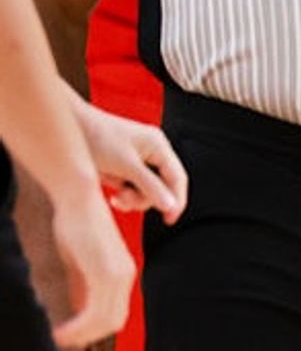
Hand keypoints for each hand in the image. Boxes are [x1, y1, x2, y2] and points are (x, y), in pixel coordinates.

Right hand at [49, 186, 135, 349]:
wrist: (80, 197)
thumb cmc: (79, 224)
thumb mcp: (82, 261)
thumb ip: (84, 285)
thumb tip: (80, 308)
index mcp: (124, 272)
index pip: (115, 314)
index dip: (94, 330)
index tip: (71, 335)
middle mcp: (126, 275)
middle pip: (113, 322)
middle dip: (89, 336)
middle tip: (63, 340)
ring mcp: (118, 274)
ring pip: (105, 322)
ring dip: (80, 335)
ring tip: (58, 336)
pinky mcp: (104, 272)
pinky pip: (92, 313)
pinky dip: (76, 328)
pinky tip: (59, 331)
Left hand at [70, 97, 186, 223]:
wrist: (71, 130)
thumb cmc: (98, 139)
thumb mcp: (126, 166)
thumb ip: (150, 187)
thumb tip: (170, 206)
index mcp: (159, 146)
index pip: (177, 177)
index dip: (177, 199)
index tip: (169, 220)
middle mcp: (152, 151)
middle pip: (162, 186)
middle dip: (144, 198)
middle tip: (124, 201)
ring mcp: (139, 159)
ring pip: (147, 189)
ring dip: (132, 198)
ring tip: (115, 198)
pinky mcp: (125, 166)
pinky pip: (133, 187)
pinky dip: (124, 194)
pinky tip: (112, 195)